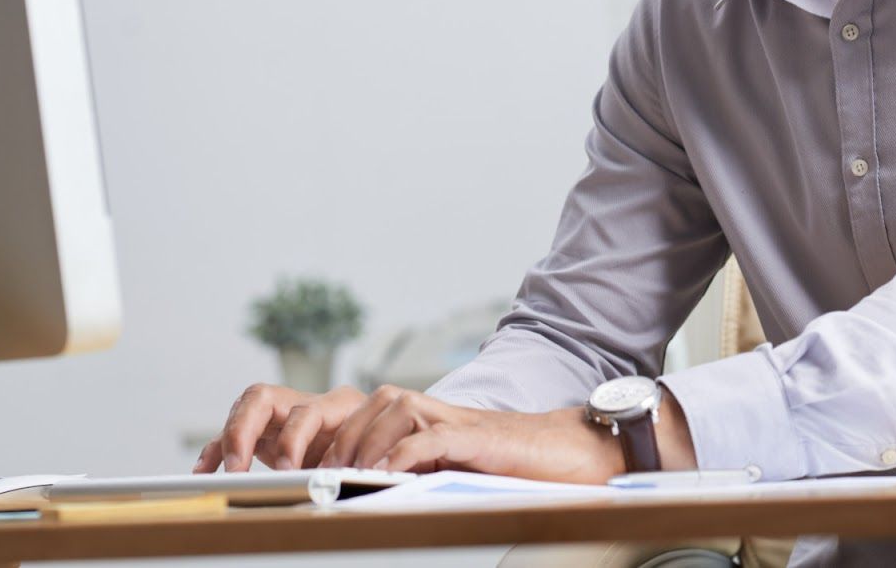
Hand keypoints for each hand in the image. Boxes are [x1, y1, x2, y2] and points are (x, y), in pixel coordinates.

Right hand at [193, 383, 366, 473]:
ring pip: (247, 409)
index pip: (306, 412)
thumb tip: (333, 482)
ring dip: (229, 438)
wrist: (384, 439)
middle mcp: (308, 402)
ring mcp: (286, 414)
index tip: (289, 471)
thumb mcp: (371, 455)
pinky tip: (205, 470)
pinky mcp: (270, 431)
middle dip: (245, 430)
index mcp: (339, 404)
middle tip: (239, 466)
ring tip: (217, 471)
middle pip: (264, 397)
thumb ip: (350, 465)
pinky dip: (219, 450)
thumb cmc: (379, 448)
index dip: (293, 441)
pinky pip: (237, 433)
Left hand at [317, 385, 626, 484]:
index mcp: (438, 419)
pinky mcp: (482, 437)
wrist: (575, 453)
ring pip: (401, 408)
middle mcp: (447, 412)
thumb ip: (429, 470)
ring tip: (351, 472)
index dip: (345, 431)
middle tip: (324, 471)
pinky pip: (435, 435)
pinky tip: (387, 473)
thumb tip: (383, 494)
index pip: (378, 408)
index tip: (319, 465)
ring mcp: (464, 421)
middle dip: (346, 434)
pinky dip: (405, 452)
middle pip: (381, 401)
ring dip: (369, 441)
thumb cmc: (524, 465)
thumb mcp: (463, 469)